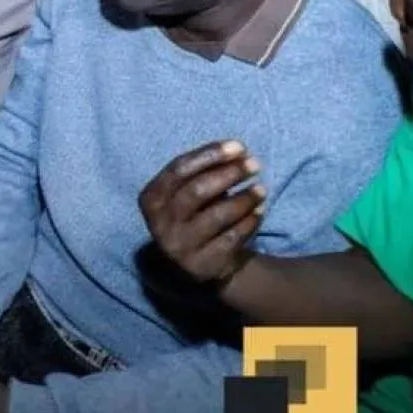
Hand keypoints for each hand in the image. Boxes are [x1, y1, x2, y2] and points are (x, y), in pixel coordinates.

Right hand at [139, 139, 265, 284]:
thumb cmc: (196, 214)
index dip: (210, 155)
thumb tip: (238, 152)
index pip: (178, 169)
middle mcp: (159, 223)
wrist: (200, 263)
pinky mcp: (201, 264)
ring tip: (261, 189)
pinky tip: (260, 210)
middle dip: (229, 174)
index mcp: (151, 198)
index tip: (239, 147)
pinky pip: (231, 237)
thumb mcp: (189, 192)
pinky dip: (249, 221)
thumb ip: (206, 171)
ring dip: (244, 198)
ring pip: (217, 215)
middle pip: (196, 191)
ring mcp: (179, 246)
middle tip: (255, 165)